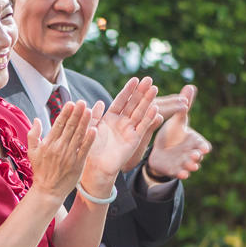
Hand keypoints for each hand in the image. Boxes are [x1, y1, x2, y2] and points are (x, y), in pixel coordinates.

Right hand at [27, 101, 95, 201]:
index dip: (65, 113)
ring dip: (84, 122)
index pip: (58, 124)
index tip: (71, 103)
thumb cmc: (40, 171)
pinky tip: (94, 129)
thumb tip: (36, 119)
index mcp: (48, 144)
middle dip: (76, 114)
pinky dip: (89, 140)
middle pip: (69, 127)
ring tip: (89, 110)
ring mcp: (69, 156)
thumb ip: (33, 134)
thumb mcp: (32, 152)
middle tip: (82, 102)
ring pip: (78, 135)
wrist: (48, 191)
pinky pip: (84, 149)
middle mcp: (58, 148)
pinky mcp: (77, 164)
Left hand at [82, 76, 161, 190]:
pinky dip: (148, 118)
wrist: (96, 167)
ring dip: (147, 101)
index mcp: (110, 118)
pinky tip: (155, 108)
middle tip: (149, 79)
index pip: (121, 100)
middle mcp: (121, 122)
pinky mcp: (134, 140)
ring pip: (140, 112)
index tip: (135, 79)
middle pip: (133, 104)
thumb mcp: (90, 128)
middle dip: (141, 92)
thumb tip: (99, 102)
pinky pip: (142, 127)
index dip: (128, 90)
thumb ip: (94, 115)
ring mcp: (129, 130)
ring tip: (154, 89)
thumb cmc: (91, 148)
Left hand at [147, 84, 210, 180]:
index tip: (205, 148)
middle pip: (197, 156)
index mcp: (194, 141)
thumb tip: (191, 86)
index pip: (202, 144)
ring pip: (190, 167)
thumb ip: (185, 106)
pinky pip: (179, 173)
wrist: (160, 149)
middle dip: (197, 156)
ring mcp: (183, 163)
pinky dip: (181, 174)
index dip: (204, 146)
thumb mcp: (178, 119)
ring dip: (191, 167)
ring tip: (191, 167)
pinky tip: (182, 174)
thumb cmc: (173, 132)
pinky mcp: (174, 170)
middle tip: (195, 156)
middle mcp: (191, 153)